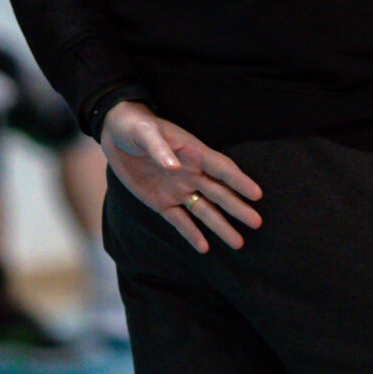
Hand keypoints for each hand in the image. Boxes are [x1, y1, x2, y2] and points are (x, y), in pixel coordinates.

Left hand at [101, 100, 263, 253]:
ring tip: (238, 243)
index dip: (239, 181)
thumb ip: (159, 148)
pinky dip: (191, 234)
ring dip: (220, 226)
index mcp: (193, 153)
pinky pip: (179, 221)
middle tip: (256, 223)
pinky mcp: (162, 202)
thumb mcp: (145, 132)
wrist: (116, 133)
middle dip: (238, 208)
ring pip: (204, 211)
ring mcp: (178, 189)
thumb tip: (174, 167)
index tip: (256, 194)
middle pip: (219, 194)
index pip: (221, 169)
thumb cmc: (135, 126)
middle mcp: (191, 174)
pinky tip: (204, 248)